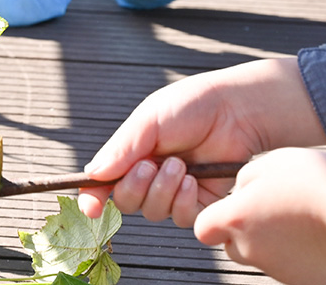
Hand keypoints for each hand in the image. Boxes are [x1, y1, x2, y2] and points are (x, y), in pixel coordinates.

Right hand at [77, 59, 325, 225]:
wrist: (235, 112)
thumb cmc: (190, 107)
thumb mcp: (149, 121)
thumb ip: (121, 148)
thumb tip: (93, 174)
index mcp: (131, 154)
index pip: (103, 183)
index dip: (92, 197)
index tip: (90, 206)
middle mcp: (148, 176)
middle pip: (126, 202)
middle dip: (134, 187)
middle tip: (150, 165)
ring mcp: (173, 190)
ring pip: (153, 212)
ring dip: (162, 190)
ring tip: (179, 165)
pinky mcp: (200, 202)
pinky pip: (182, 218)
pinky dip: (183, 201)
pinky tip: (192, 179)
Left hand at [194, 148, 325, 284]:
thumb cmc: (314, 183)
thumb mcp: (269, 164)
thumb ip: (244, 179)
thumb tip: (241, 192)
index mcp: (235, 219)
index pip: (202, 228)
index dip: (213, 217)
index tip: (229, 207)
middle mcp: (249, 248)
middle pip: (230, 243)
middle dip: (241, 228)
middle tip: (267, 209)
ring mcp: (276, 267)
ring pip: (258, 254)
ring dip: (267, 240)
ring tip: (293, 218)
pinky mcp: (301, 279)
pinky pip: (286, 264)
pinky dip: (292, 252)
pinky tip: (308, 232)